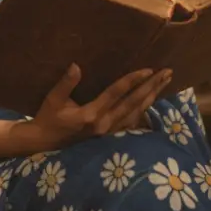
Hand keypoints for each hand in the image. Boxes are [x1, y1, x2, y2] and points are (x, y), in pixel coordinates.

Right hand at [26, 65, 171, 149]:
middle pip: (133, 104)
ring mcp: (108, 133)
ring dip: (151, 97)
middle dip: (151, 87)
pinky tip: (152, 101)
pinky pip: (131, 123)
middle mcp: (104, 125)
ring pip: (136, 114)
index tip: (148, 69)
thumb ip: (66, 83)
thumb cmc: (48, 119)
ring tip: (164, 83)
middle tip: (166, 72)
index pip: (117, 94)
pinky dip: (144, 111)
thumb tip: (77, 65)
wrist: (44, 144)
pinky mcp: (109, 137)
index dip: (133, 80)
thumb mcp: (53, 100)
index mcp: (91, 115)